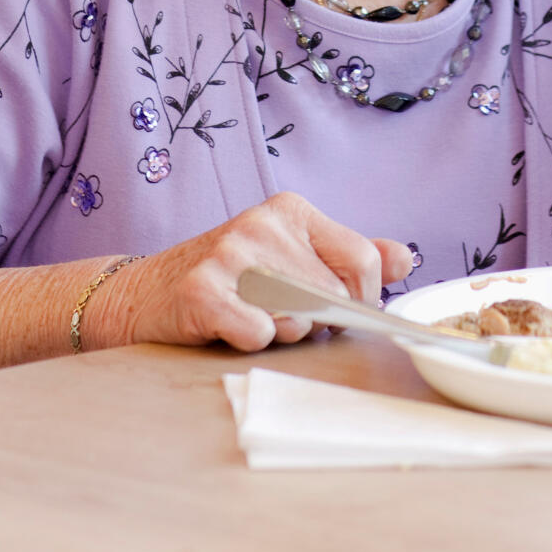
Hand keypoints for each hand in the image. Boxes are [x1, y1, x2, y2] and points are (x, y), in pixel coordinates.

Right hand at [101, 191, 413, 352]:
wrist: (145, 294)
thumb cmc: (229, 281)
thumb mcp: (291, 257)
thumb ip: (348, 257)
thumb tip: (406, 258)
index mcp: (290, 210)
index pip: (363, 261)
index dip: (360, 300)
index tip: (335, 312)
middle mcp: (262, 223)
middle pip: (333, 296)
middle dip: (316, 321)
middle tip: (280, 314)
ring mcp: (230, 254)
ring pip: (299, 318)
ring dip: (283, 332)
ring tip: (254, 316)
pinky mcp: (202, 290)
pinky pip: (258, 334)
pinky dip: (249, 341)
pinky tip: (228, 326)